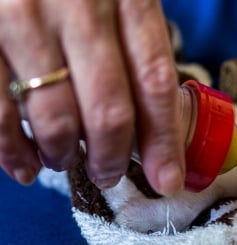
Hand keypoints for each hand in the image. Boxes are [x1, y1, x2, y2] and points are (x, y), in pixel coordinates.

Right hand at [0, 0, 183, 194]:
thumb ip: (136, 42)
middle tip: (109, 175)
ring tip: (65, 161)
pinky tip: (24, 166)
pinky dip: (11, 149)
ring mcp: (22, 17)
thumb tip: (153, 122)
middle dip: (111, 158)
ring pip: (55, 118)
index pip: (155, 81)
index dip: (164, 140)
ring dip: (63, 155)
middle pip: (110, 110)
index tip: (168, 180)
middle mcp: (78, 4)